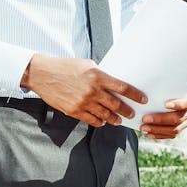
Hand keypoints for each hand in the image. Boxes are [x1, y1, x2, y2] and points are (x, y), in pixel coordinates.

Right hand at [21, 54, 145, 127]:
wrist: (43, 74)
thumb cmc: (65, 67)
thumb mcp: (87, 65)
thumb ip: (100, 74)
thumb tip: (112, 82)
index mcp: (98, 76)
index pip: (123, 88)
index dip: (136, 95)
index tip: (143, 99)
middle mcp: (92, 91)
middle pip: (116, 104)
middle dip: (127, 111)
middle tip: (132, 114)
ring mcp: (83, 102)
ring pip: (105, 115)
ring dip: (114, 119)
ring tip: (119, 120)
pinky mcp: (73, 110)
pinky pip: (91, 120)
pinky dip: (99, 122)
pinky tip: (103, 122)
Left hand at [141, 84, 186, 138]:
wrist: (185, 92)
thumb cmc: (178, 86)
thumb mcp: (177, 83)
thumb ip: (169, 85)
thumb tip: (151, 86)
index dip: (178, 104)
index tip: (165, 104)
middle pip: (179, 118)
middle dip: (160, 119)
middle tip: (145, 119)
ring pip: (175, 129)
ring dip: (158, 129)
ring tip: (144, 127)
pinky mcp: (183, 127)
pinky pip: (172, 135)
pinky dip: (160, 135)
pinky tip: (149, 134)